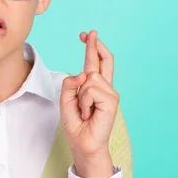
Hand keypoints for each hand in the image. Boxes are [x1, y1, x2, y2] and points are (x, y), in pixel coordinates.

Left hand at [60, 30, 119, 177]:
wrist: (83, 144)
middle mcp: (104, 87)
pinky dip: (84, 102)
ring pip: (90, 77)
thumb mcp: (66, 101)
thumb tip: (84, 73)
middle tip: (89, 32)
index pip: (95, 63)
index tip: (86, 34)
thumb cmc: (76, 124)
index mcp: (94, 86)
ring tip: (84, 111)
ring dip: (81, 96)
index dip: (92, 47)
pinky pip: (90, 90)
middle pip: (103, 60)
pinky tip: (89, 113)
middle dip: (94, 45)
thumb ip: (70, 84)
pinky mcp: (112, 101)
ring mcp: (110, 93)